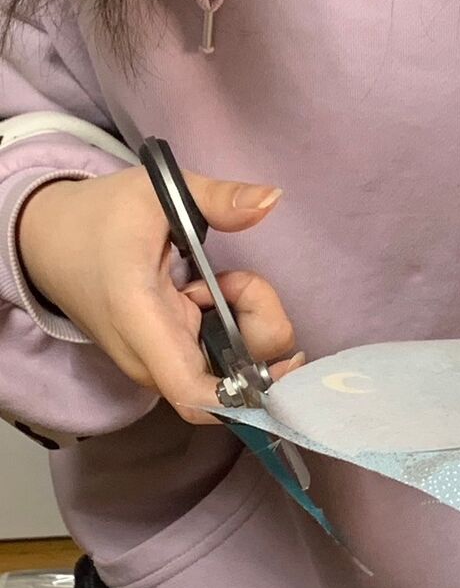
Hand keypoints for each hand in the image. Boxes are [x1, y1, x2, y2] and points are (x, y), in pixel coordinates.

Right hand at [17, 166, 302, 423]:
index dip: (245, 395)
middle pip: (230, 383)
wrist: (49, 242)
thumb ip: (217, 199)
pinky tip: (214, 294)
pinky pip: (220, 358)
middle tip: (235, 281)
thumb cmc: (98, 218)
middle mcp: (151, 358)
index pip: (194, 393)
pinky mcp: (169, 358)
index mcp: (141, 320)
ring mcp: (161, 364)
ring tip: (221, 281)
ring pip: (231, 369)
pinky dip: (235, 327)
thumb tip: (273, 198)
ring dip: (247, 324)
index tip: (282, 360)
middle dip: (259, 331)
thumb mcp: (155, 192)